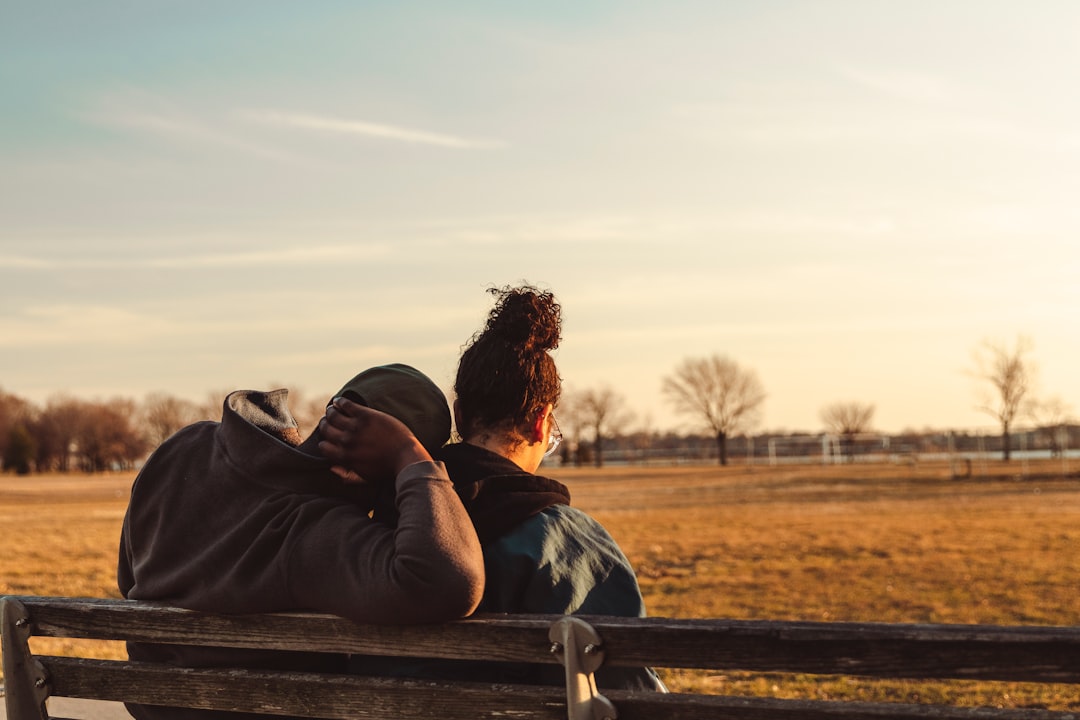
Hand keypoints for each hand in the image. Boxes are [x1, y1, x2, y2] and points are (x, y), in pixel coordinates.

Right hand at [317, 397, 431, 483]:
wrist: (406, 456)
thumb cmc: (387, 469)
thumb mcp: (364, 477)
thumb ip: (346, 475)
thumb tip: (331, 467)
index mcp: (345, 457)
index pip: (324, 447)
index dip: (324, 442)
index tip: (327, 438)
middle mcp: (347, 442)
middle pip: (327, 429)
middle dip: (324, 424)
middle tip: (327, 420)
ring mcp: (356, 427)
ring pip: (333, 415)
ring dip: (330, 411)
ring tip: (332, 409)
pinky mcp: (366, 415)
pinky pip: (347, 405)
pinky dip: (340, 401)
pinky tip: (339, 400)